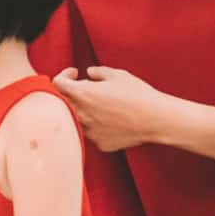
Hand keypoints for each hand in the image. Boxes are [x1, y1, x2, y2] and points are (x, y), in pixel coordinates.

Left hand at [53, 66, 173, 151]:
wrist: (157, 119)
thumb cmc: (138, 94)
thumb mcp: (118, 75)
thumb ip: (98, 72)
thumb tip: (89, 73)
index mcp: (82, 94)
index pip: (57, 83)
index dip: (64, 75)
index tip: (75, 74)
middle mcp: (81, 114)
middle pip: (60, 103)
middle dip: (69, 93)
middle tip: (83, 88)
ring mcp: (88, 132)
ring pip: (75, 120)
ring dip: (82, 110)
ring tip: (100, 104)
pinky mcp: (99, 143)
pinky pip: (91, 133)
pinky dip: (95, 125)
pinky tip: (112, 120)